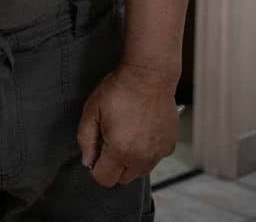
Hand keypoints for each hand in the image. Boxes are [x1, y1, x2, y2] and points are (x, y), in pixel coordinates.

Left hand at [76, 63, 179, 186]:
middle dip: (112, 166)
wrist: (150, 75)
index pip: (104, 179)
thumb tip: (87, 161)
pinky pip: (154, 158)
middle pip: (123, 179)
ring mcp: (159, 152)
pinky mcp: (170, 145)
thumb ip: (85, 140)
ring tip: (125, 134)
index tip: (96, 150)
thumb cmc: (119, 90)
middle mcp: (142, 157)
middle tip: (109, 140)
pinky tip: (140, 130)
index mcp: (120, 150)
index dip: (95, 167)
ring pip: (139, 171)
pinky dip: (146, 152)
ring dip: (130, 161)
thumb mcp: (91, 111)